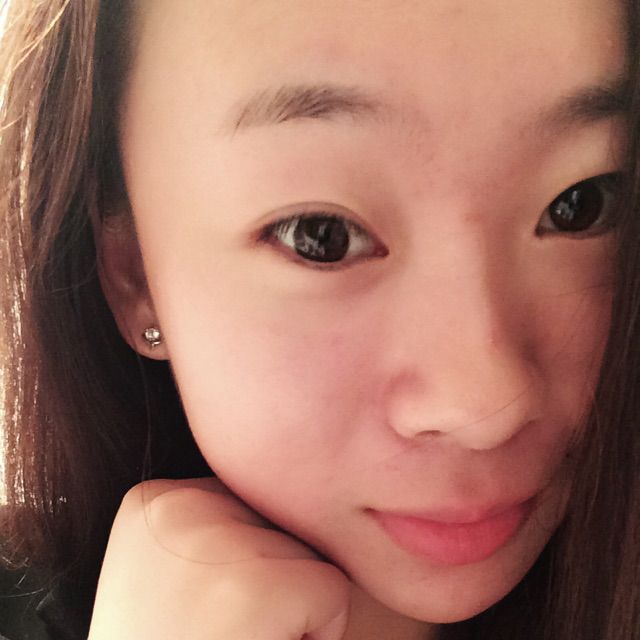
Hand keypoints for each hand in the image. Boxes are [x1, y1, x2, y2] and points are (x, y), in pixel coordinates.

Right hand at [87, 477, 351, 639]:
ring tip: (238, 637)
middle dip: (272, 575)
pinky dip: (319, 631)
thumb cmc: (177, 638)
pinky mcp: (255, 591)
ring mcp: (214, 544)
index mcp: (154, 501)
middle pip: (279, 518)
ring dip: (292, 603)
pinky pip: (332, 591)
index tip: (209, 601)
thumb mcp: (173, 569)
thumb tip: (296, 481)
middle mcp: (177, 506)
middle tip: (225, 625)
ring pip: (308, 551)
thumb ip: (216, 525)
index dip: (248, 560)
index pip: (246, 498)